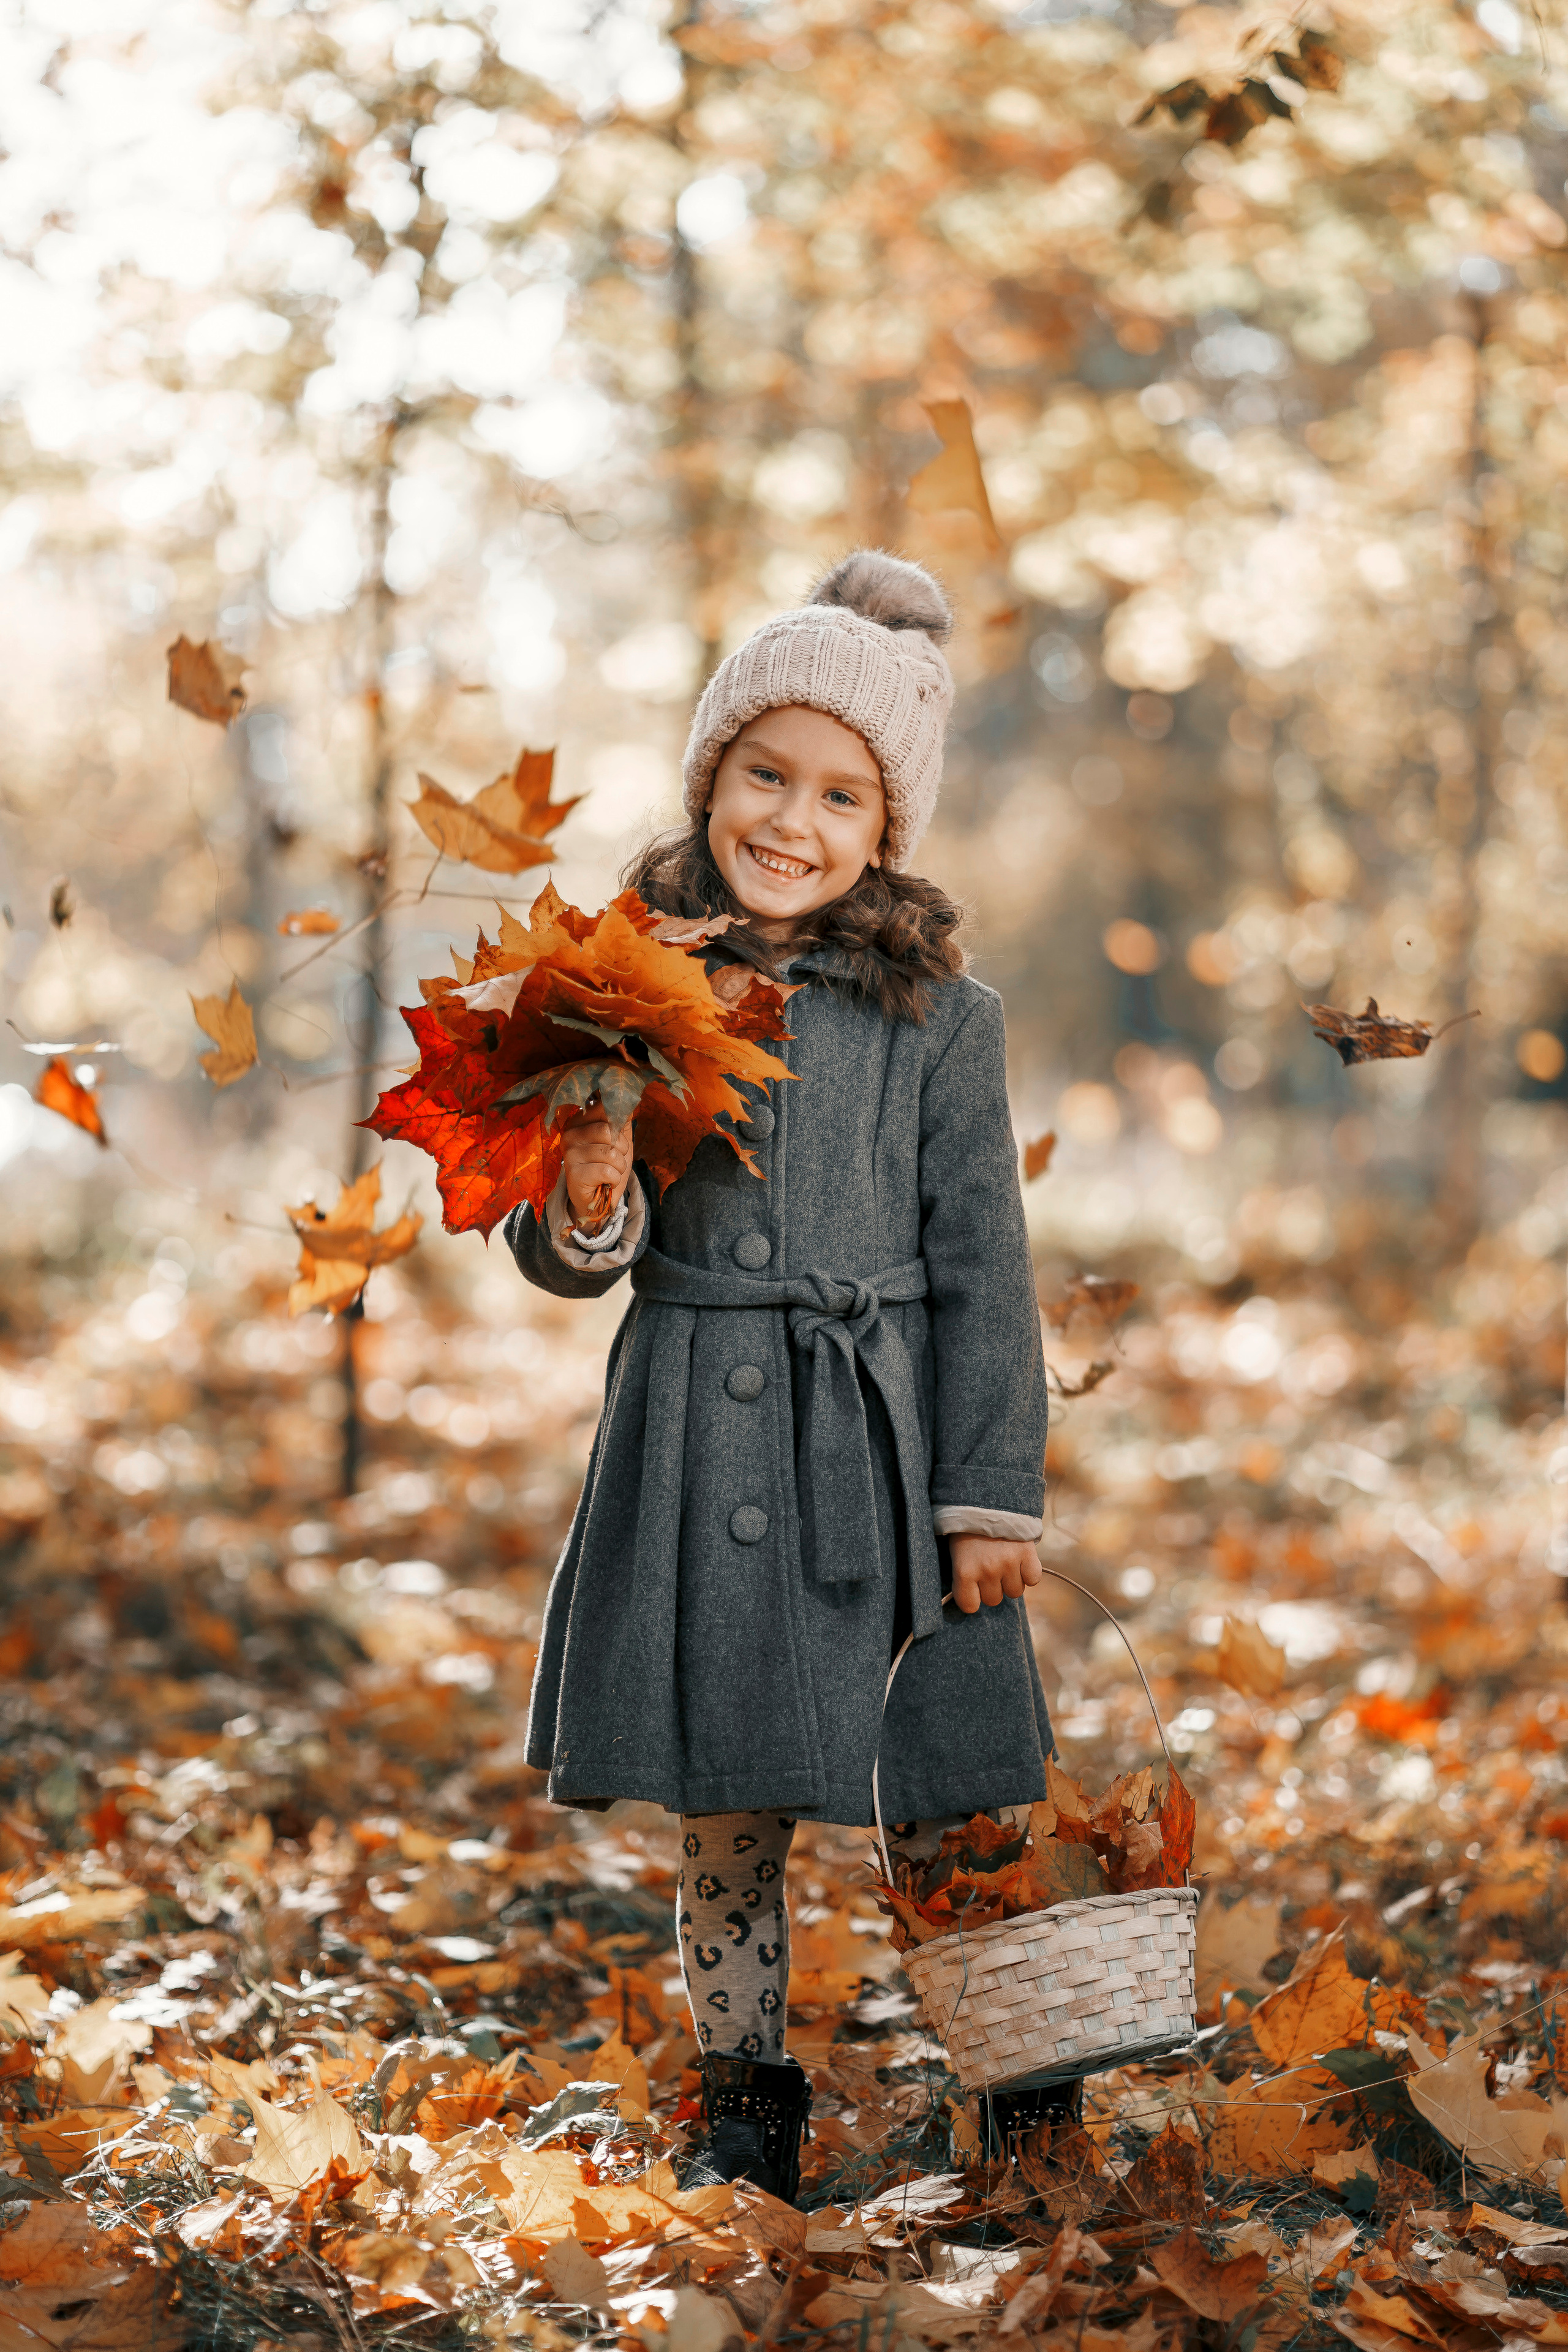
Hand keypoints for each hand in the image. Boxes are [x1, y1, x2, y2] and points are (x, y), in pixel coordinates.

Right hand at [561, 1104, 633, 1227]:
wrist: (598, 1200)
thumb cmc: (608, 1166)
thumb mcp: (621, 1141)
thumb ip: (623, 1121)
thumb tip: (630, 1101)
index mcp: (580, 1121)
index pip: (604, 1107)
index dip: (619, 1122)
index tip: (618, 1135)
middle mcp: (570, 1133)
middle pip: (610, 1132)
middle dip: (622, 1150)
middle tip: (614, 1161)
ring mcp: (570, 1153)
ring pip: (611, 1153)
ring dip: (619, 1167)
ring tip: (609, 1173)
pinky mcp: (573, 1173)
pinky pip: (608, 1171)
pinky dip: (614, 1179)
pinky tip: (605, 1183)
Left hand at [950, 1535, 1041, 1613]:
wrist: (987, 1496)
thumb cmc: (967, 1527)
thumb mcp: (956, 1550)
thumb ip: (964, 1575)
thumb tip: (970, 1597)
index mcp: (964, 1571)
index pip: (969, 1606)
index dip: (971, 1598)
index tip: (972, 1589)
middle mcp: (987, 1571)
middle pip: (994, 1600)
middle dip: (991, 1587)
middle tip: (989, 1569)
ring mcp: (1009, 1563)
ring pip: (1015, 1592)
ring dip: (1011, 1581)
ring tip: (1004, 1562)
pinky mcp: (1027, 1555)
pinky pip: (1033, 1579)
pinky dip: (1029, 1573)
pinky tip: (1021, 1561)